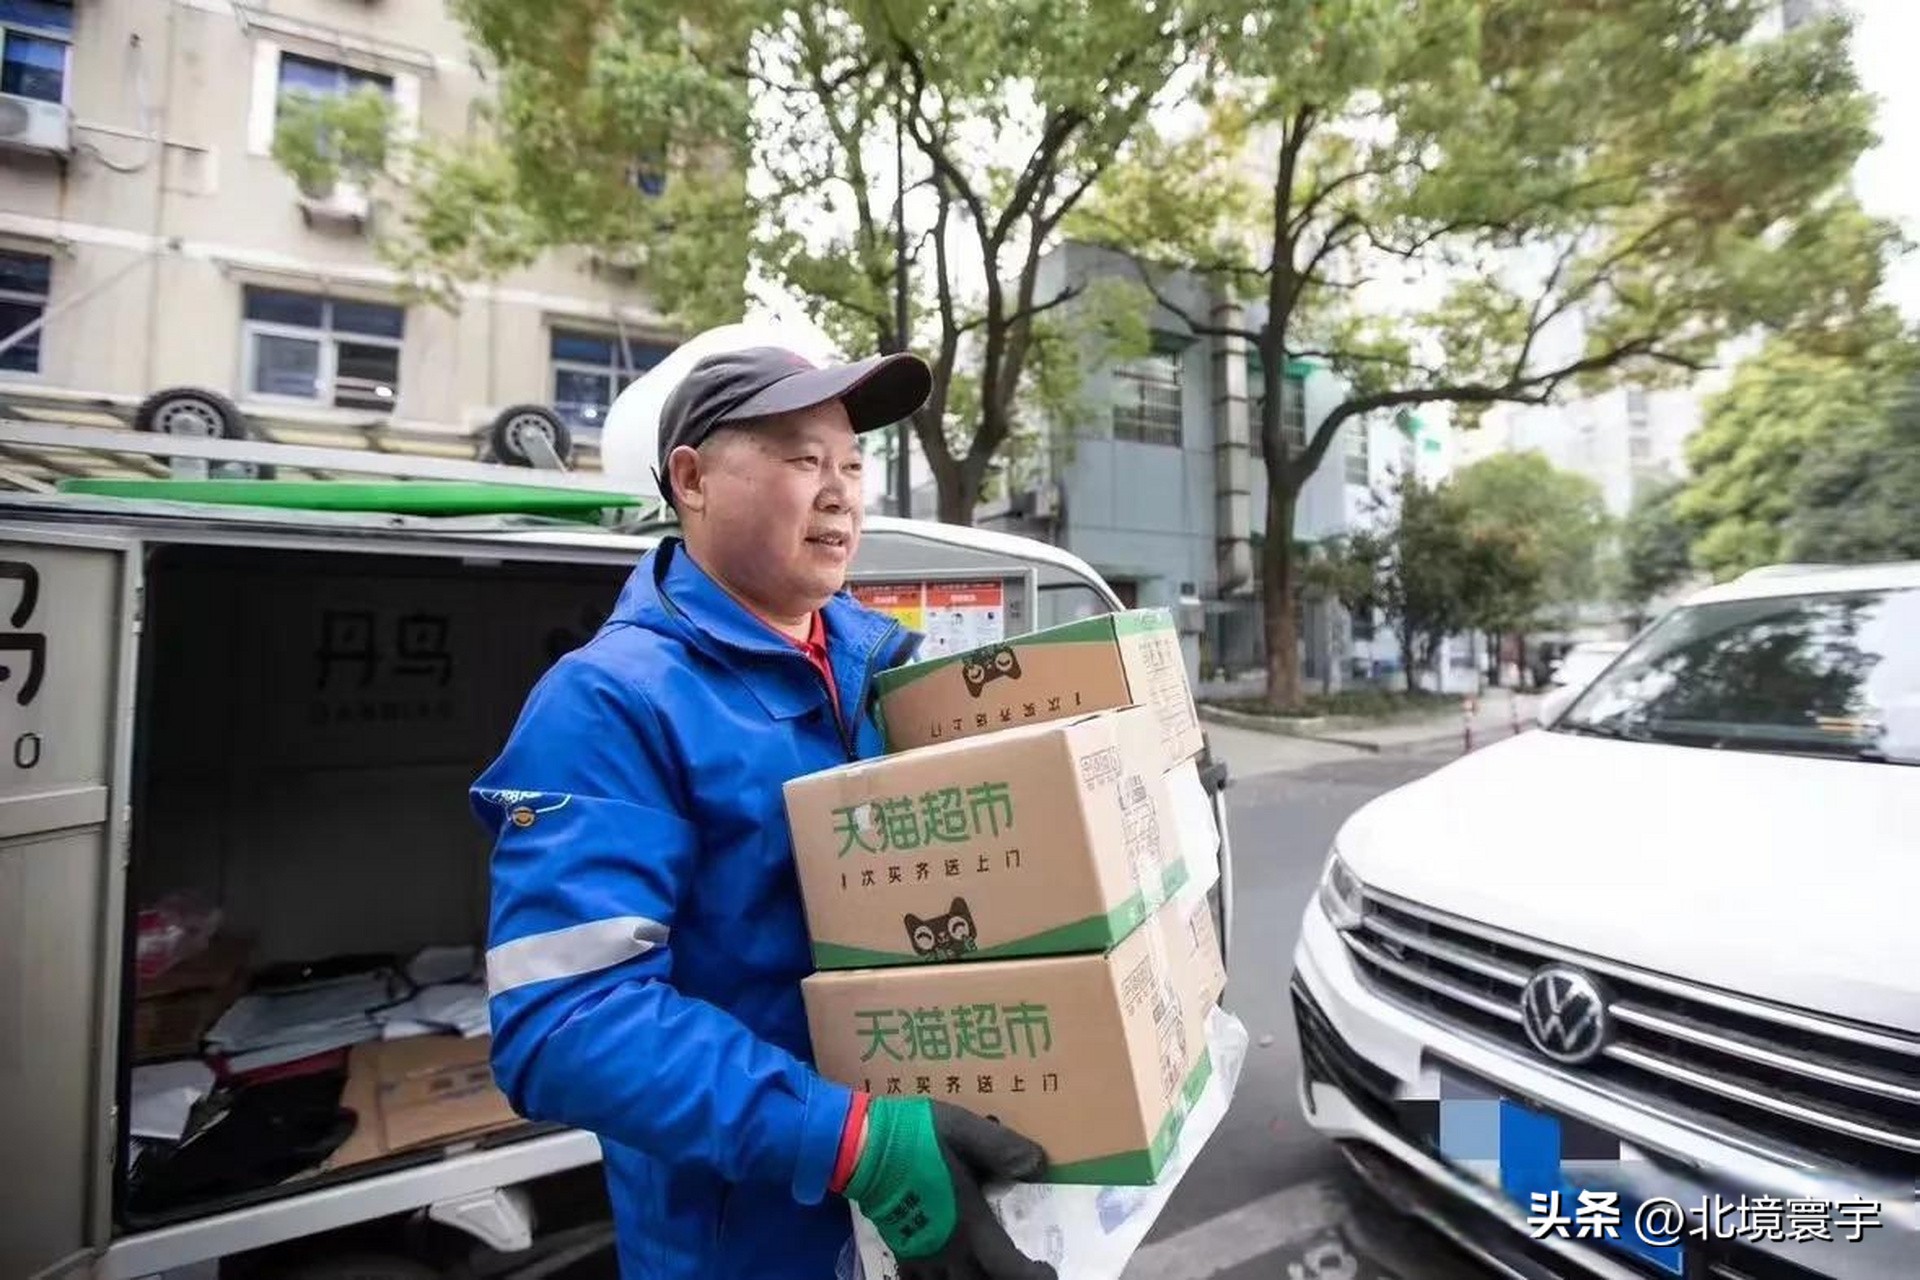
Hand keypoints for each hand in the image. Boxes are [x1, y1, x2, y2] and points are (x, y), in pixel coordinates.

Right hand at [843, 1096, 1055, 1279]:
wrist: (861, 1146)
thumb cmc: (915, 1137)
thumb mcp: (965, 1129)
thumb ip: (1002, 1148)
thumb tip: (1038, 1164)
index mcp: (969, 1225)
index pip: (1008, 1269)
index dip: (1033, 1278)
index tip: (1046, 1271)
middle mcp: (948, 1251)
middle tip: (1016, 1270)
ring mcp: (922, 1257)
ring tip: (984, 1271)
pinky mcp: (902, 1252)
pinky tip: (947, 1274)